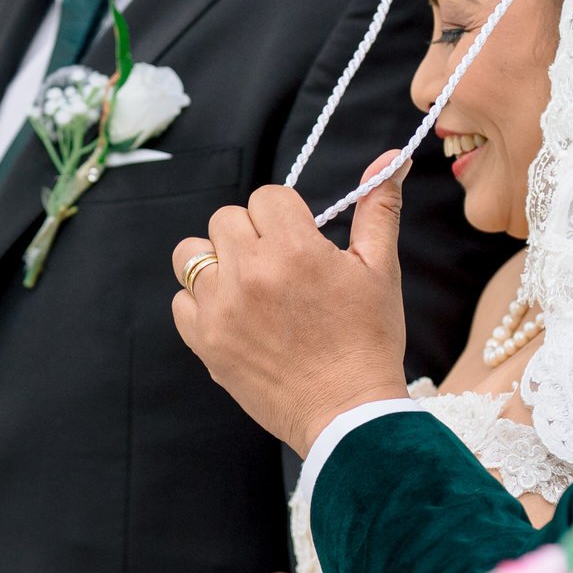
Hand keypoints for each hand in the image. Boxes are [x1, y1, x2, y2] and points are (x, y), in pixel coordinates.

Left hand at [171, 160, 410, 457]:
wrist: (348, 413)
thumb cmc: (369, 341)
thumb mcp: (380, 270)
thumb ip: (377, 210)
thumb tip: (390, 158)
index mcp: (295, 249)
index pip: (267, 196)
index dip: (285, 215)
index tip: (300, 241)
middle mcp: (251, 273)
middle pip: (227, 218)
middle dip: (252, 234)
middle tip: (279, 266)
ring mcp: (222, 309)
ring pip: (193, 254)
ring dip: (217, 262)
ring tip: (248, 285)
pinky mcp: (206, 342)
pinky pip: (182, 300)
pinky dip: (202, 303)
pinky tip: (235, 316)